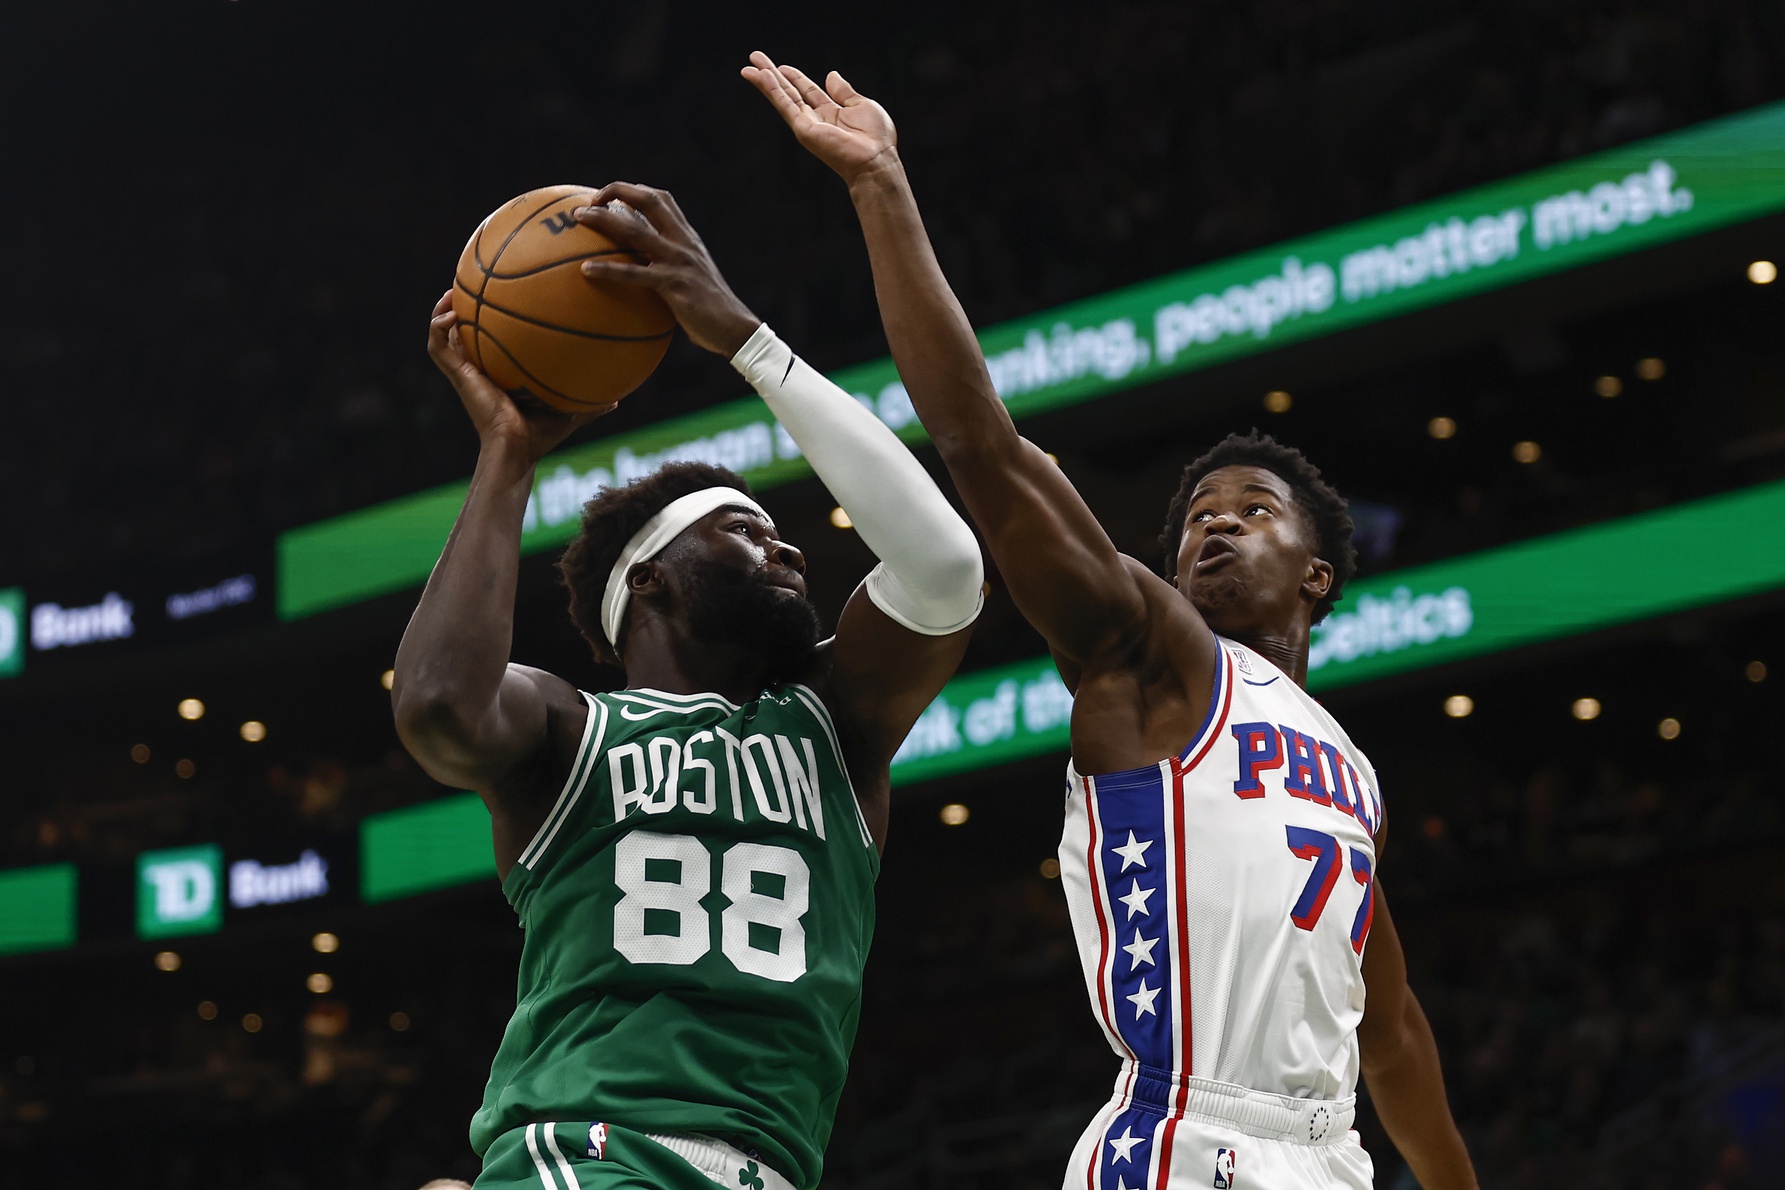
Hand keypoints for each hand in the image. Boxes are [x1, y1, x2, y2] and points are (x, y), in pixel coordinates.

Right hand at [426, 291, 613, 463]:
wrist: (516, 449)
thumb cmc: (540, 436)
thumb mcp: (568, 412)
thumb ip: (590, 404)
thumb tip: (617, 401)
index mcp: (498, 375)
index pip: (489, 344)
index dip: (488, 324)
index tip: (498, 299)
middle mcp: (479, 371)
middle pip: (463, 334)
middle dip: (463, 308)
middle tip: (471, 284)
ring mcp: (465, 373)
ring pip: (442, 335)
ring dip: (442, 310)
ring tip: (452, 289)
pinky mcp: (457, 376)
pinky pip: (438, 346)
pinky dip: (438, 326)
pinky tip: (452, 311)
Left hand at [573, 186, 760, 357]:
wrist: (736, 329)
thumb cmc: (710, 312)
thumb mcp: (691, 281)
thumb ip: (669, 270)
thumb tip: (642, 275)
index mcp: (688, 239)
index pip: (662, 200)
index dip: (634, 191)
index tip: (611, 196)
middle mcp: (683, 243)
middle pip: (649, 201)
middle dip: (618, 190)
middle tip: (590, 199)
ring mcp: (678, 261)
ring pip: (636, 231)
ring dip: (604, 220)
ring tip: (579, 217)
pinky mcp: (674, 284)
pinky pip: (634, 274)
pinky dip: (608, 270)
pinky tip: (586, 270)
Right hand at [740, 51, 897, 185]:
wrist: (875, 160)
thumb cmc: (875, 138)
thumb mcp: (862, 105)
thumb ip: (844, 92)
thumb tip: (831, 75)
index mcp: (831, 112)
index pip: (807, 91)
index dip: (794, 77)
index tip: (780, 66)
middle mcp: (816, 118)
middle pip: (789, 92)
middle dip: (771, 75)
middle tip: (754, 59)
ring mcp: (808, 125)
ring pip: (782, 98)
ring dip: (765, 82)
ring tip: (748, 68)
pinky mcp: (803, 130)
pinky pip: (786, 105)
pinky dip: (773, 91)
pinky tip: (762, 78)